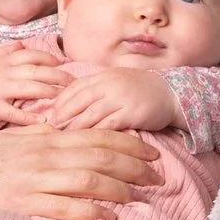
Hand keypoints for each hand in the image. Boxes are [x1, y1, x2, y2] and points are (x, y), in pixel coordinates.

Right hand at [0, 42, 68, 124]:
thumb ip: (3, 50)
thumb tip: (21, 45)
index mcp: (3, 61)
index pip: (32, 55)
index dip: (50, 59)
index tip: (63, 64)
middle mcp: (4, 73)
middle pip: (38, 71)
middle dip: (59, 76)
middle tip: (74, 83)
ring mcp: (0, 90)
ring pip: (31, 88)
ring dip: (50, 92)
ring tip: (64, 99)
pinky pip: (15, 113)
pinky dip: (30, 117)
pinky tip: (44, 121)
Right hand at [0, 123, 160, 219]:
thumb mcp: (6, 142)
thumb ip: (37, 136)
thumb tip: (65, 131)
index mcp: (39, 139)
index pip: (92, 135)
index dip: (126, 143)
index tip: (149, 152)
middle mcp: (39, 156)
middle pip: (98, 156)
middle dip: (133, 165)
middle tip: (158, 175)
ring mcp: (29, 181)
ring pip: (87, 180)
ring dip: (120, 188)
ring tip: (141, 196)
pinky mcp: (19, 205)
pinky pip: (63, 207)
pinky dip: (91, 210)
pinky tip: (110, 216)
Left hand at [45, 67, 178, 132]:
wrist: (170, 93)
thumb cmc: (139, 90)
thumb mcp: (116, 82)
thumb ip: (96, 89)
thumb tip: (68, 103)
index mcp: (104, 76)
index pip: (75, 86)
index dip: (60, 101)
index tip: (49, 114)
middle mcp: (110, 84)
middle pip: (79, 99)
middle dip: (63, 114)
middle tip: (49, 128)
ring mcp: (121, 98)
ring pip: (91, 114)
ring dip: (75, 127)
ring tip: (62, 139)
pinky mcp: (131, 113)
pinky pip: (108, 126)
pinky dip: (94, 135)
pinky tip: (85, 144)